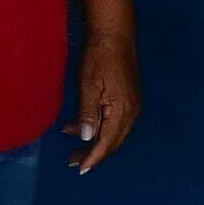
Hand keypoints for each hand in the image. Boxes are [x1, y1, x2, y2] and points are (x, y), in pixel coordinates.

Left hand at [70, 27, 142, 172]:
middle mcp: (132, 112)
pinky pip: (113, 120)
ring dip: (93, 140)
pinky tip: (78, 125)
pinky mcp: (127, 98)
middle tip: (72, 162)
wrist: (114, 35)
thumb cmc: (99, 58)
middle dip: (93, 153)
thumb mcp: (88, 86)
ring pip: (112, 132)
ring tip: (71, 146)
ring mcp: (131, 105)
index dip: (94, 157)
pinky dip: (97, 127)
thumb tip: (86, 138)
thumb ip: (88, 114)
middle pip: (112, 141)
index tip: (80, 169)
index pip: (107, 143)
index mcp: (123, 111)